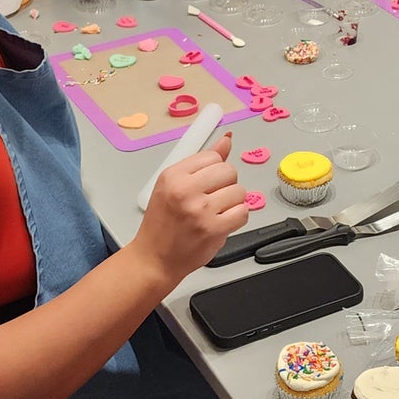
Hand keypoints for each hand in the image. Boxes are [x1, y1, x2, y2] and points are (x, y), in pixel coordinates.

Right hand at [134, 132, 247, 283]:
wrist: (155, 258)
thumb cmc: (162, 223)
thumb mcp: (173, 185)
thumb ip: (202, 162)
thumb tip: (226, 140)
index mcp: (173, 175)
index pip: (213, 156)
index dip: (214, 170)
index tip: (206, 183)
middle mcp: (185, 190)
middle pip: (229, 171)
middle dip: (226, 184)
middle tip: (212, 198)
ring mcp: (200, 210)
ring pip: (240, 191)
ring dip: (233, 202)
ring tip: (216, 212)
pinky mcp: (213, 229)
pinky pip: (243, 212)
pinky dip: (237, 217)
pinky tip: (222, 222)